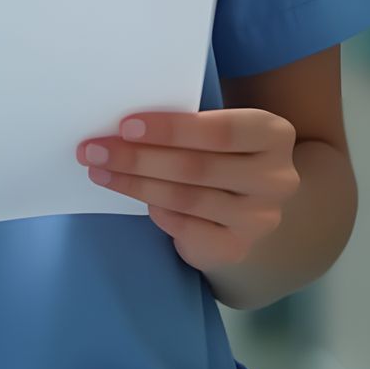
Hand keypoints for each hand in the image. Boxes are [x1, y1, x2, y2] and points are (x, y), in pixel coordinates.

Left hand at [75, 109, 299, 275]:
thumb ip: (189, 120)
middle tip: (93, 149)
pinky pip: (185, 228)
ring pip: (185, 199)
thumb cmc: (220, 148)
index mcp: (273, 134)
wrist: (249, 198)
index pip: (220, 131)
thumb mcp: (217, 124)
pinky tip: (134, 197)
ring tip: (99, 171)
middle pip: (196, 168)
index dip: (171, 129)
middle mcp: (276, 178)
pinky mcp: (238, 248)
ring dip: (135, 184)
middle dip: (138, 158)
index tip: (125, 126)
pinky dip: (156, 211)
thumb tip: (124, 123)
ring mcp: (260, 219)